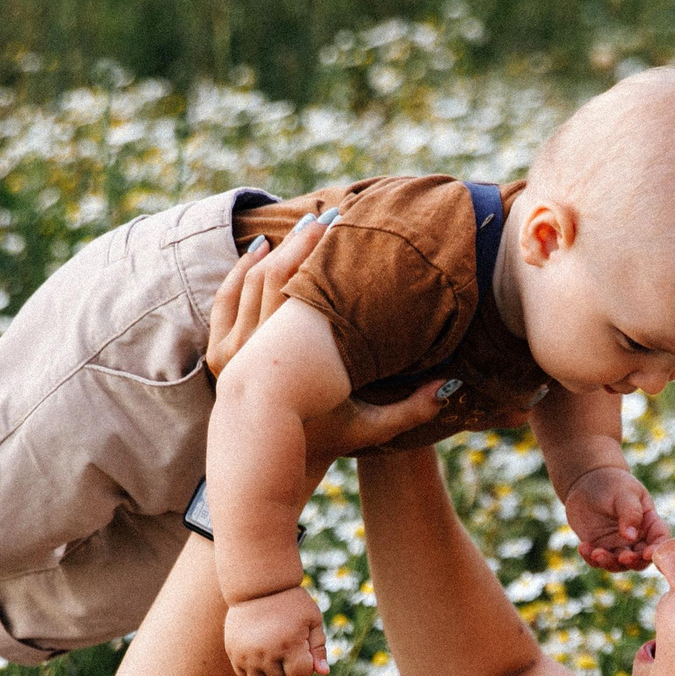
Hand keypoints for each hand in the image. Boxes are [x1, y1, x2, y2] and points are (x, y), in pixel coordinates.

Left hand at [203, 207, 445, 476]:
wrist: (270, 458)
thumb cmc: (325, 439)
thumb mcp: (371, 427)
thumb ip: (412, 409)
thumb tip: (453, 385)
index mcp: (299, 359)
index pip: (310, 288)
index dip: (326, 252)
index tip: (345, 226)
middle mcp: (259, 347)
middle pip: (278, 273)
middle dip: (304, 240)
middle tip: (327, 217)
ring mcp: (234, 349)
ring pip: (253, 279)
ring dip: (277, 250)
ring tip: (299, 228)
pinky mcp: (220, 351)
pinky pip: (229, 296)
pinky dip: (243, 269)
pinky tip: (258, 251)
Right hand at [224, 584, 329, 675]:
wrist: (257, 585)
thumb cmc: (290, 601)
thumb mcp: (312, 619)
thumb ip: (318, 648)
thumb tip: (323, 673)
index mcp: (289, 645)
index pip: (300, 675)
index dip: (305, 665)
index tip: (303, 648)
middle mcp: (266, 652)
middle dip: (289, 667)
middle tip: (287, 643)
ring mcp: (247, 654)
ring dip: (271, 673)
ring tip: (274, 652)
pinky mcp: (233, 652)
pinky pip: (244, 674)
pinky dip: (254, 670)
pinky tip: (260, 653)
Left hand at [562, 465, 667, 570]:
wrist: (588, 482)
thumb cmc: (613, 483)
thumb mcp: (625, 493)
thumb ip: (630, 512)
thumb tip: (630, 536)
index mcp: (650, 523)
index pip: (660, 539)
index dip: (657, 550)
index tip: (648, 554)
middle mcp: (637, 539)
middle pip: (641, 559)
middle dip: (633, 562)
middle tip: (623, 557)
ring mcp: (618, 546)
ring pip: (618, 564)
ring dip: (609, 563)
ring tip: (596, 553)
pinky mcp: (600, 548)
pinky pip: (597, 561)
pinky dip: (590, 558)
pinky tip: (583, 547)